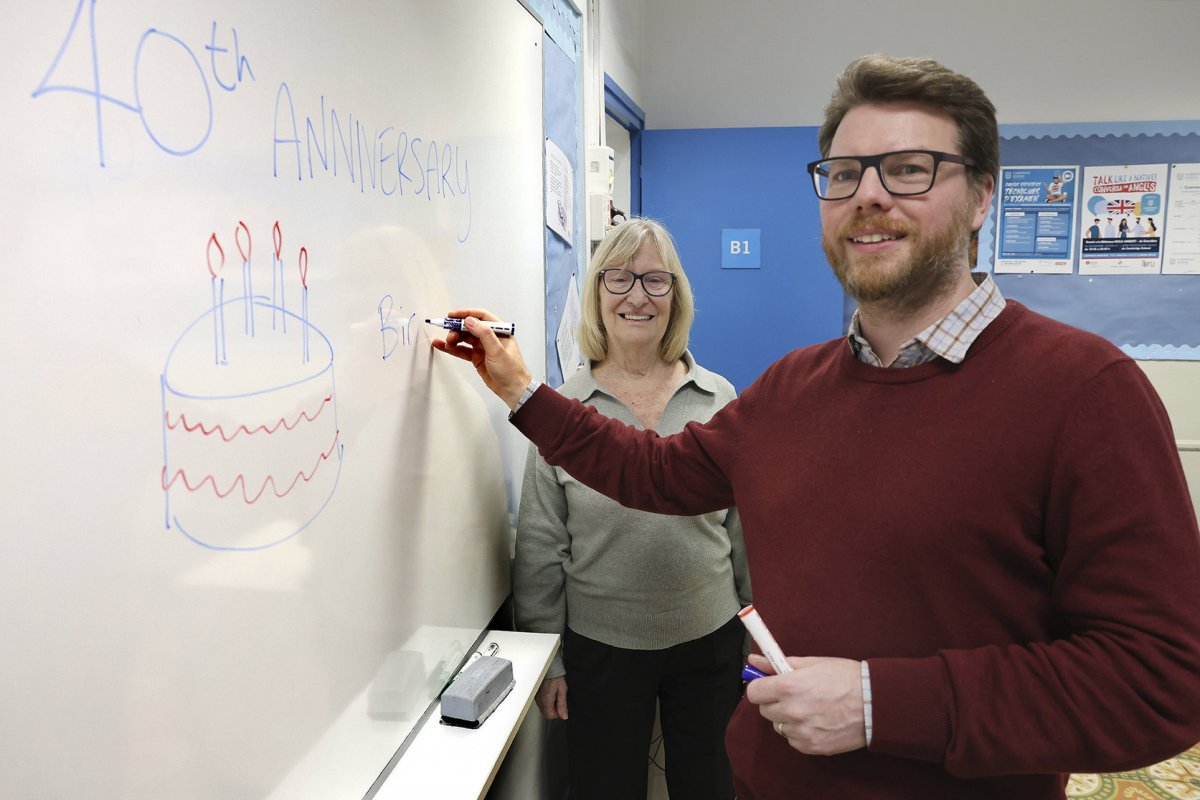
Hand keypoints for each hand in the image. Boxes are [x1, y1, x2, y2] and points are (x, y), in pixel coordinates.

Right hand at [430, 308, 533, 409]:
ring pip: (464, 338)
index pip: (481, 317)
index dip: (466, 314)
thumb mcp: (497, 351)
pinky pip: (462, 350)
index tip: (452, 315)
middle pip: (470, 327)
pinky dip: (453, 348)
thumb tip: (470, 321)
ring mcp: (483, 347)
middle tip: (448, 332)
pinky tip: (443, 346)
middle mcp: (491, 337)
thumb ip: (484, 334)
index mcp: (499, 331)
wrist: (512, 390)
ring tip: (446, 342)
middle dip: (457, 328)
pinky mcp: (477, 357)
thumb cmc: (511, 370)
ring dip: (454, 338)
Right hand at [534, 675, 567, 719]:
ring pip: (543, 708)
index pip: (550, 716)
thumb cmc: (555, 677)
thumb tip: (564, 716)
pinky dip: (546, 701)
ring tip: (555, 695)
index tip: (562, 708)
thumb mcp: (562, 690)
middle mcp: (539, 700)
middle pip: (546, 713)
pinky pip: (541, 703)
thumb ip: (562, 704)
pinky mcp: (536, 694)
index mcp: (546, 701)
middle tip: (559, 701)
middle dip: (554, 710)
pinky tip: (551, 693)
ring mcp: (536, 698)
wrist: (548, 668)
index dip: (557, 714)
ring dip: (550, 706)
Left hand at [745, 653, 865, 754]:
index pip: (754, 692)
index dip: (761, 687)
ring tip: (810, 708)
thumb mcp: (812, 663)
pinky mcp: (812, 747)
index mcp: (789, 686)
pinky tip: (817, 721)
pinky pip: (793, 740)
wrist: (875, 703)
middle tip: (793, 695)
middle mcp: (792, 711)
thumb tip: (754, 661)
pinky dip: (800, 732)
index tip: (768, 685)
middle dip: (775, 702)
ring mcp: (801, 731)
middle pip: (765, 710)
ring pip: (779, 726)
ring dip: (788, 718)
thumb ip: (778, 663)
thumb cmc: (847, 678)